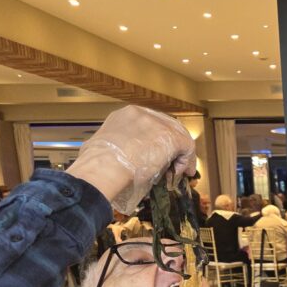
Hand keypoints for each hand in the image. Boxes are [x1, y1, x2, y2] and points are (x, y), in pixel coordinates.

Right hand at [67, 105, 196, 214]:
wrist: (102, 168)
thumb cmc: (98, 165)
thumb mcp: (107, 148)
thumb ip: (121, 148)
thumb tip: (127, 158)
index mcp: (125, 115)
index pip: (151, 123)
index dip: (158, 140)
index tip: (161, 153)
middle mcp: (142, 114)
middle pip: (167, 126)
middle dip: (173, 145)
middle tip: (175, 162)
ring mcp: (157, 123)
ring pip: (178, 135)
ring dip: (181, 154)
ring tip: (180, 170)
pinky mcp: (170, 136)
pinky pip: (186, 145)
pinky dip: (187, 159)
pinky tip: (182, 172)